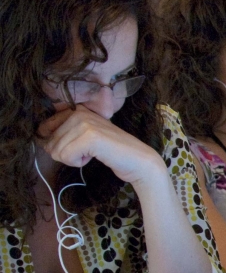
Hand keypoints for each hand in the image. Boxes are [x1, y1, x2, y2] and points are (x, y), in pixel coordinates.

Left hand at [38, 107, 166, 185]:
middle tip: (89, 152)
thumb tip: (40, 141)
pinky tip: (94, 157)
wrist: (138, 160)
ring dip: (73, 159)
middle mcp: (79, 112)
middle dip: (66, 154)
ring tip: (93, 153)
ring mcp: (85, 123)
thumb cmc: (112, 152)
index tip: (79, 147)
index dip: (57, 144)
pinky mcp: (89, 136)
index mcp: (77, 110)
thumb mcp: (85, 137)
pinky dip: (78, 163)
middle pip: (50, 142)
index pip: (45, 128)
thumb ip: (64, 134)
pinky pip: (66, 156)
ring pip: (56, 151)